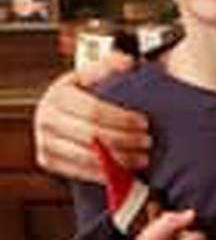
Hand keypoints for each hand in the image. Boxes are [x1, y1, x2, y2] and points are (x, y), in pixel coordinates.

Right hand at [34, 64, 146, 179]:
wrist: (60, 110)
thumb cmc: (82, 92)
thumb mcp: (94, 74)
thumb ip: (112, 66)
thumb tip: (129, 64)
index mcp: (59, 95)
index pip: (94, 111)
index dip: (122, 119)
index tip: (144, 122)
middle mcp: (46, 118)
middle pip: (91, 136)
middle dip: (124, 142)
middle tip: (147, 143)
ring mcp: (44, 141)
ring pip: (86, 158)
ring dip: (119, 162)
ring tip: (142, 159)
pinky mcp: (47, 161)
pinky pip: (79, 173)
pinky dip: (105, 175)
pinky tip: (126, 173)